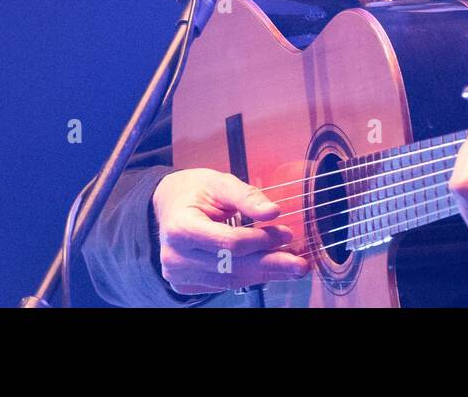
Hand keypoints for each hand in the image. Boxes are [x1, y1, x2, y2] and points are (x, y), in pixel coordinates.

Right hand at [151, 169, 310, 294]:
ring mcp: (178, 274)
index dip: (260, 241)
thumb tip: (273, 211)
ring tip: (289, 266)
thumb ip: (247, 196)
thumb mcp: (220, 182)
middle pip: (232, 266)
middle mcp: (176, 256)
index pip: (229, 243)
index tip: (286, 233)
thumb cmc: (194, 190)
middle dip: (270, 264)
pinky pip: (222, 284)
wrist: (168, 205)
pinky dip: (247, 277)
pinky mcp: (185, 283)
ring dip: (263, 273)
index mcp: (181, 228)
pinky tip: (267, 268)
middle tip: (299, 264)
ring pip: (229, 280)